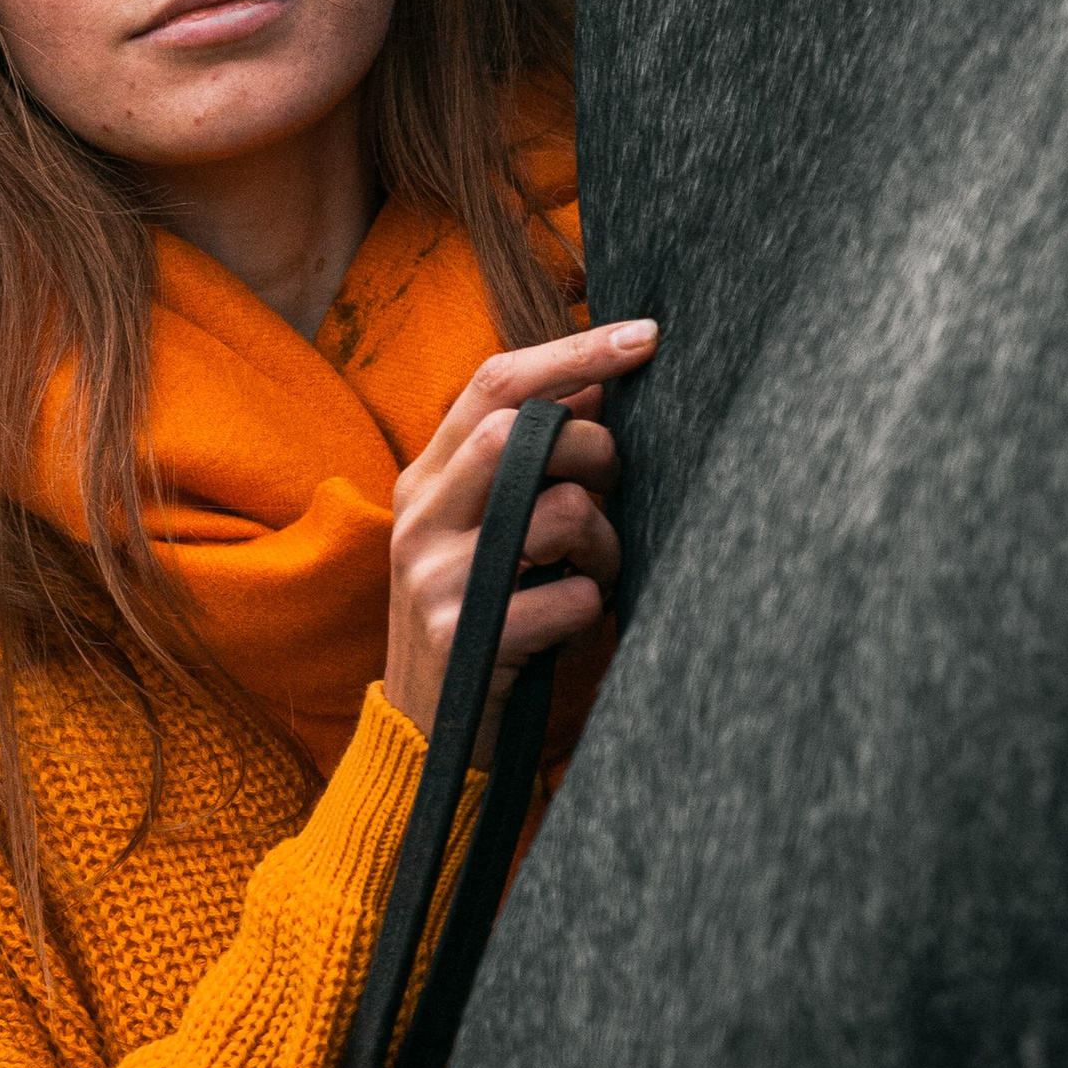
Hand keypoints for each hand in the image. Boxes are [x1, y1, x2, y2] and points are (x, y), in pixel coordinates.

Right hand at [382, 323, 655, 758]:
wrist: (428, 732)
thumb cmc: (482, 613)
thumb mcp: (491, 530)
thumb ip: (532, 461)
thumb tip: (601, 386)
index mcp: (428, 478)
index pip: (495, 383)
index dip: (572, 352)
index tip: (646, 335)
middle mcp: (421, 515)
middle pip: (517, 433)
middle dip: (594, 448)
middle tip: (619, 482)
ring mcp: (436, 576)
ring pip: (556, 512)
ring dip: (605, 541)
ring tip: (599, 570)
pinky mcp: (461, 635)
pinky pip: (566, 597)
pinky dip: (591, 603)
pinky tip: (574, 618)